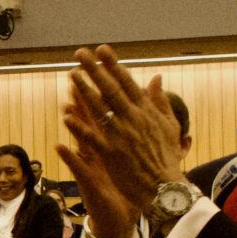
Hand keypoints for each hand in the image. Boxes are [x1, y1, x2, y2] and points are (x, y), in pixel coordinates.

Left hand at [61, 46, 187, 221]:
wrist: (165, 187)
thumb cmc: (167, 157)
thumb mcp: (169, 126)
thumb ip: (160, 101)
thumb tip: (156, 77)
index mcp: (146, 112)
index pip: (127, 83)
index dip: (113, 65)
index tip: (102, 50)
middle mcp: (133, 120)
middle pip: (110, 90)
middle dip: (94, 70)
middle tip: (80, 54)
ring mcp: (120, 136)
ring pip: (99, 109)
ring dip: (84, 91)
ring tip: (71, 75)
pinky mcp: (110, 154)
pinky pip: (91, 137)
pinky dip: (79, 126)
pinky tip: (66, 115)